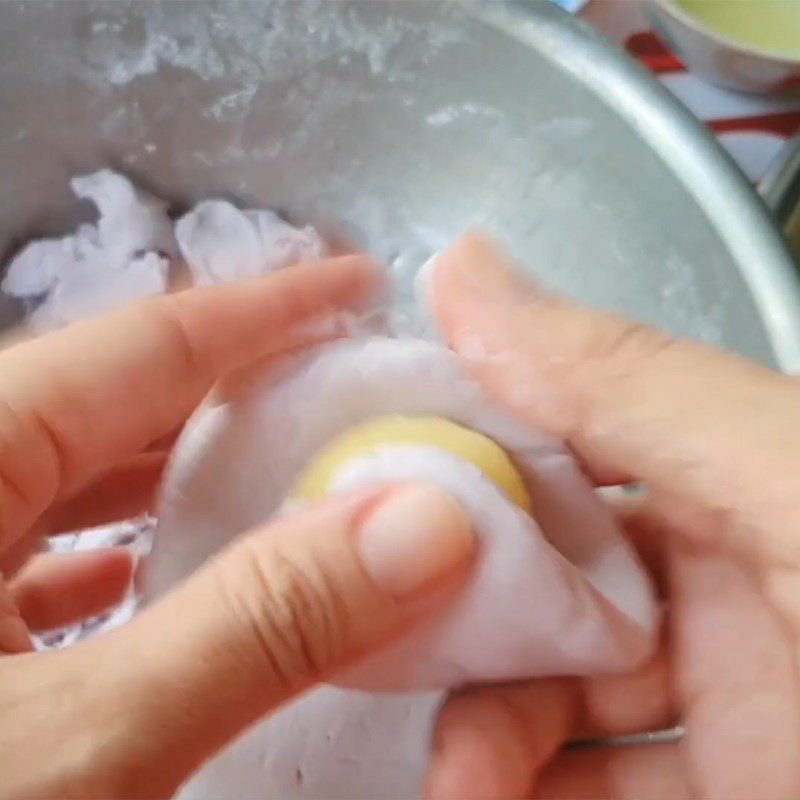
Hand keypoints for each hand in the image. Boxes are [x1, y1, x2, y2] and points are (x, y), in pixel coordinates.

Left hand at [0, 257, 474, 799]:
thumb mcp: (76, 748)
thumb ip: (256, 627)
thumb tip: (423, 526)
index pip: (146, 343)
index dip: (268, 307)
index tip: (358, 280)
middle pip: (119, 401)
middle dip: (242, 389)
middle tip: (347, 387)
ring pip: (82, 479)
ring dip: (192, 474)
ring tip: (290, 470)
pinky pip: (46, 557)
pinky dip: (130, 556)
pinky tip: (173, 575)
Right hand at [423, 234, 799, 799]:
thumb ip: (630, 383)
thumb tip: (464, 266)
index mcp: (732, 485)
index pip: (552, 453)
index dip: (457, 472)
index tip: (375, 514)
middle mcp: (719, 593)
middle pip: (538, 598)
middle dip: (466, 640)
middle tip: (412, 686)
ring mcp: (723, 715)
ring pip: (551, 714)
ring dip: (484, 745)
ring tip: (459, 786)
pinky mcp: (723, 795)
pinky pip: (584, 793)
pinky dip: (521, 794)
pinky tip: (483, 798)